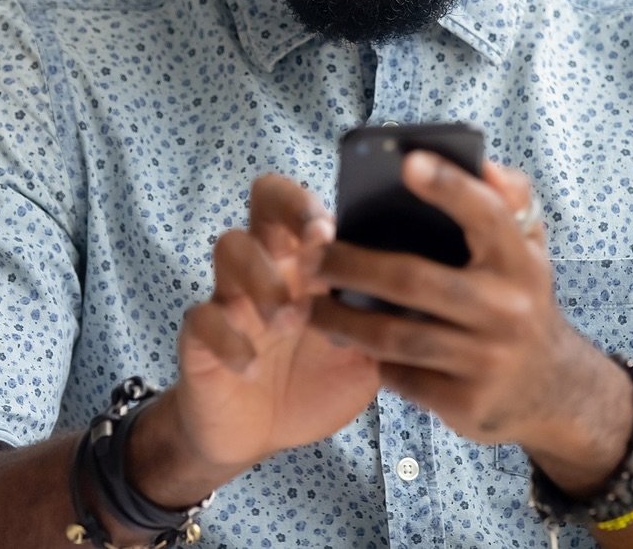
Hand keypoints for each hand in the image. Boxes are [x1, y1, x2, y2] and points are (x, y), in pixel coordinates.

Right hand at [163, 173, 380, 476]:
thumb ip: (386, 321)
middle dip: (286, 210)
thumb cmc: (316, 378)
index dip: (310, 203)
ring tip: (287, 319)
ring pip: (229, 246)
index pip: (303, 200)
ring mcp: (230, 295)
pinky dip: (228, 338)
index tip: (331, 230)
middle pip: (262, 198)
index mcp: (308, 259)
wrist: (259, 434)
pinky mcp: (201, 335)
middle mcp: (269, 263)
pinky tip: (251, 366)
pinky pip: (202, 318)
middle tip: (310, 244)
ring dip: (261, 277)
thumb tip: (431, 294)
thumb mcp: (363, 352)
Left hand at [311, 152, 611, 457]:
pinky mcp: (466, 404)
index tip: (407, 161)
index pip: (487, 214)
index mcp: (520, 260)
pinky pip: (400, 376)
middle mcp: (507, 309)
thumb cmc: (521, 297)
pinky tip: (347, 342)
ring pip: (395, 336)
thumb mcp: (529, 248)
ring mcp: (487, 360)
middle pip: (412, 280)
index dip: (449, 186)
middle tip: (308, 256)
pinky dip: (369, 358)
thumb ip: (510, 200)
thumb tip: (486, 166)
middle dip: (350, 266)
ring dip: (342, 319)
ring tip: (308, 303)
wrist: (554, 391)